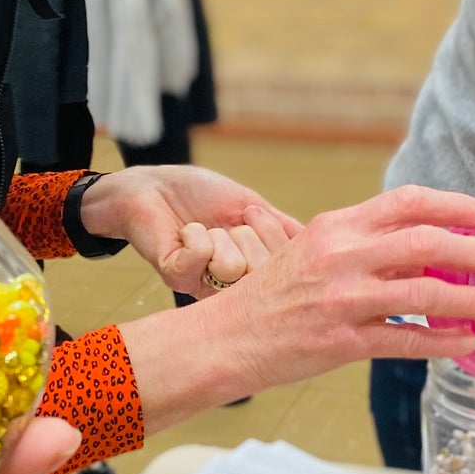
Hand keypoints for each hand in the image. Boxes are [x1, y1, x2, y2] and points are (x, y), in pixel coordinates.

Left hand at [78, 166, 303, 296]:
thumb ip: (284, 229)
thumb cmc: (199, 195)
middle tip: (227, 224)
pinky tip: (185, 231)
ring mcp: (202, 285)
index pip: (284, 271)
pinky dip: (196, 233)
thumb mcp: (251, 206)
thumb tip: (322, 242)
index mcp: (250, 273)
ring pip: (232, 268)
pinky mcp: (175, 276)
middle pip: (262, 273)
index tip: (252, 215)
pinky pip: (201, 256)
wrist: (151, 186)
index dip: (275, 238)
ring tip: (203, 229)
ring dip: (219, 235)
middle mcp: (229, 286)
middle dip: (249, 236)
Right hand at [209, 186, 474, 380]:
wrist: (225, 338)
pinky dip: (443, 342)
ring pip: (425, 292)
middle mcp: (342, 256)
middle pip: (427, 242)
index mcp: (336, 227)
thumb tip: (423, 248)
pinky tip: (467, 342)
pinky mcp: (342, 342)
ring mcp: (343, 300)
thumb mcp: (311, 251)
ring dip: (472, 299)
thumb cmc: (270, 296)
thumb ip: (362, 245)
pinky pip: (407, 340)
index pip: (407, 202)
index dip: (455, 205)